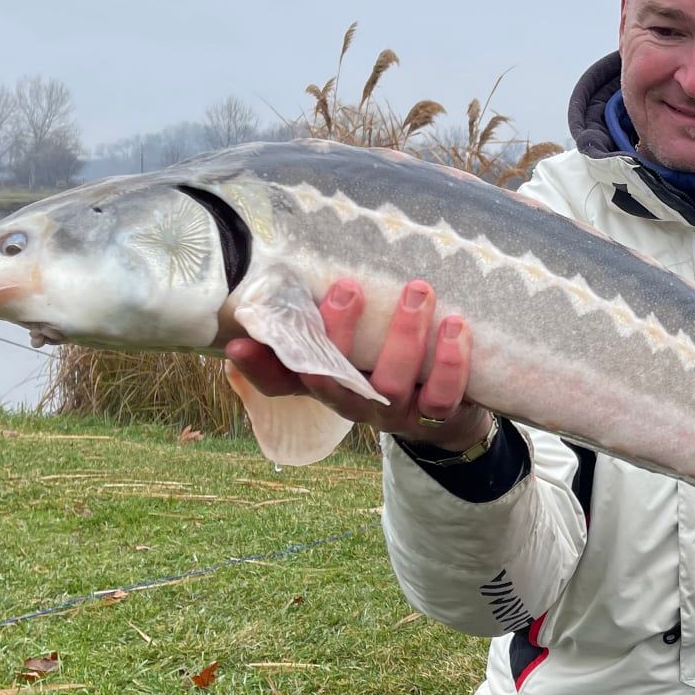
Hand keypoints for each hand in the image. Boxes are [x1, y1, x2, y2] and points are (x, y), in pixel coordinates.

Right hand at [223, 278, 492, 451]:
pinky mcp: (434, 417)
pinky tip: (455, 325)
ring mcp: (392, 413)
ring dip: (404, 335)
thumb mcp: (354, 344)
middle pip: (331, 380)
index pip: (278, 382)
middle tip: (348, 286)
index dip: (257, 367)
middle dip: (337, 332)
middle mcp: (353, 403)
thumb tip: (286, 277)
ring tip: (418, 290)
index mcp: (325, 383)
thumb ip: (327, 320)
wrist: (446, 413)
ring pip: (391, 384)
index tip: (239, 342)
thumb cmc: (387, 362)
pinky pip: (440, 395)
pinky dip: (449, 362)